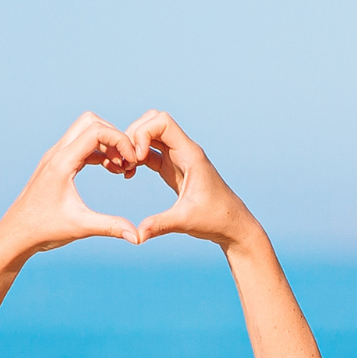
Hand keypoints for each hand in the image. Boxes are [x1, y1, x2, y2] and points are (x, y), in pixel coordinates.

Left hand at [0, 113, 142, 264]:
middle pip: (91, 122)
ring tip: (121, 168)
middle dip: (114, 136)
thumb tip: (138, 237)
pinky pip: (81, 146)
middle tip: (127, 161)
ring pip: (85, 132)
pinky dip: (99, 152)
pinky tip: (110, 170)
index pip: (96, 130)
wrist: (16, 234)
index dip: (120, 140)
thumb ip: (111, 227)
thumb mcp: (81, 227)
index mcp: (62, 162)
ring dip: (107, 144)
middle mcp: (57, 154)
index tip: (132, 161)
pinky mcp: (56, 164)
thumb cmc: (43, 229)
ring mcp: (55, 157)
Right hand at [120, 111, 260, 248]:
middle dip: (134, 135)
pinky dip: (137, 157)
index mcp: (190, 154)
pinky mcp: (173, 168)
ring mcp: (178, 158)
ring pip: (150, 135)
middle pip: (153, 122)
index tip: (137, 157)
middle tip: (126, 160)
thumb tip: (136, 236)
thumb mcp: (185, 222)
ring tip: (125, 167)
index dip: (143, 132)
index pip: (163, 121)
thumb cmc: (216, 220)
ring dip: (133, 145)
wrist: (231, 226)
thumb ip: (159, 225)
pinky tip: (129, 174)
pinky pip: (150, 151)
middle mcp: (184, 151)